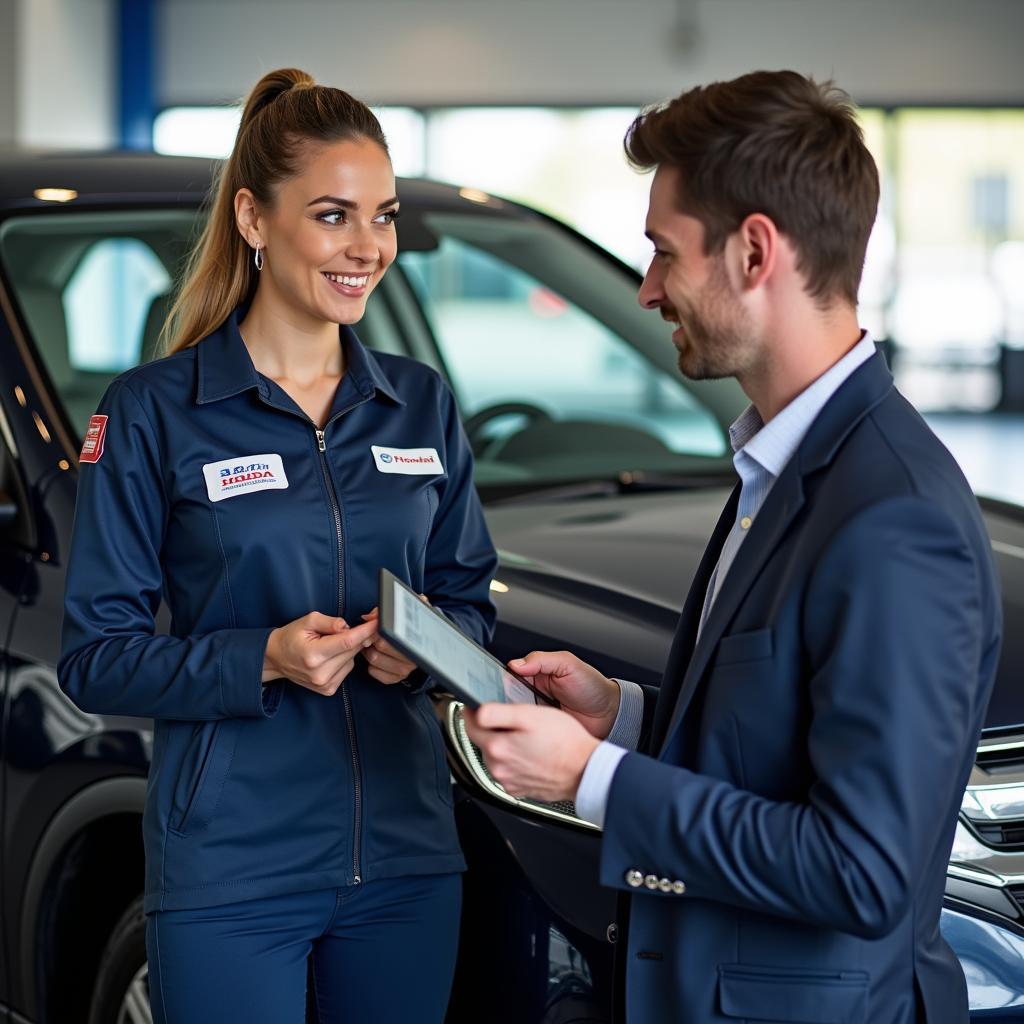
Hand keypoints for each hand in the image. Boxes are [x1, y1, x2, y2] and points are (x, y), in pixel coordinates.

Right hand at [263, 612, 378, 696]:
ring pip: (352, 660)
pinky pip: (347, 670)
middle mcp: (320, 673)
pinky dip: (344, 660)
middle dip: (357, 637)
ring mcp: (324, 684)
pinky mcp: (328, 690)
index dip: (365, 631)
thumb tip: (349, 626)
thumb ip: (330, 622)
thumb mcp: (308, 621)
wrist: (276, 658)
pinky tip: (331, 656)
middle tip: (348, 627)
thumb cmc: (291, 637)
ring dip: (348, 649)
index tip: (377, 623)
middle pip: (352, 651)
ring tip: (330, 644)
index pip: (347, 642)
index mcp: (313, 655)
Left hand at [359, 608, 417, 684]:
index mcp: (415, 639)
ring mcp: (405, 669)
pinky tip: (377, 656)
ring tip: (373, 645)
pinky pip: (374, 671)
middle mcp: (412, 656)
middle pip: (380, 646)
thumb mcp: (402, 612)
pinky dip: (371, 664)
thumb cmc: (408, 626)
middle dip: (373, 639)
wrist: (420, 642)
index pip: (391, 634)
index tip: (374, 627)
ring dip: (370, 651)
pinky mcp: (396, 678)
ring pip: (375, 659)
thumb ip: (385, 611)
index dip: (379, 630)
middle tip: (373, 635)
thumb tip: (369, 617)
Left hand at [462, 703, 600, 802]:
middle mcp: (498, 769)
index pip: (469, 725)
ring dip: (503, 745)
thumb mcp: (530, 715)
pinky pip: (509, 771)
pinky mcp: (520, 790)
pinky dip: (514, 761)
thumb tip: (475, 712)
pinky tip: (531, 753)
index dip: (472, 711)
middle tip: (511, 719)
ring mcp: (509, 782)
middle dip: (490, 729)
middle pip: (482, 742)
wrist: (585, 771)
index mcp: (497, 748)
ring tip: (526, 737)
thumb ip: (497, 712)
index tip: (476, 705)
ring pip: (495, 757)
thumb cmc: (564, 742)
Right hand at [508, 651, 619, 738]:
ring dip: (510, 719)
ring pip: (512, 716)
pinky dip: (520, 733)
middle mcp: (531, 694)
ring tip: (509, 721)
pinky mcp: (539, 732)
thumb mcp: (569, 665)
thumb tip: (516, 663)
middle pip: (505, 698)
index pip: (508, 675)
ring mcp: (535, 714)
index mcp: (535, 674)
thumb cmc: (592, 687)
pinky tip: (520, 733)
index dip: (499, 681)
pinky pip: (524, 732)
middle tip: (502, 707)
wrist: (610, 715)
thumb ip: (542, 660)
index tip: (492, 687)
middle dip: (501, 703)